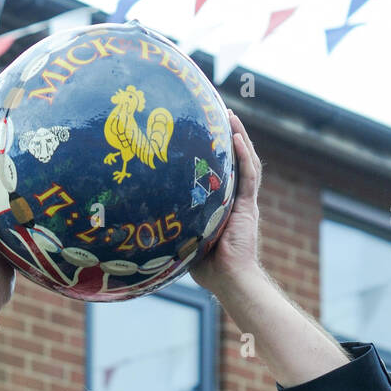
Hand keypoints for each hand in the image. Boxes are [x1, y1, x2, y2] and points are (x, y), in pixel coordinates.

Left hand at [190, 110, 261, 297]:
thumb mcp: (184, 235)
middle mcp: (234, 198)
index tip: (200, 130)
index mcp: (221, 203)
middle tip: (216, 112)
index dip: (213, 150)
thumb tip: (140, 215)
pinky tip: (236, 137)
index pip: (218, 171)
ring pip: (245, 161)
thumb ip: (173, 221)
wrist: (228, 279)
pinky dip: (244, 155)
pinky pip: (249, 175)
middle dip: (227, 135)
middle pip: (233, 160)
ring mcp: (243, 201)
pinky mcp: (249, 206)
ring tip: (230, 115)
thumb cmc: (205, 266)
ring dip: (239, 137)